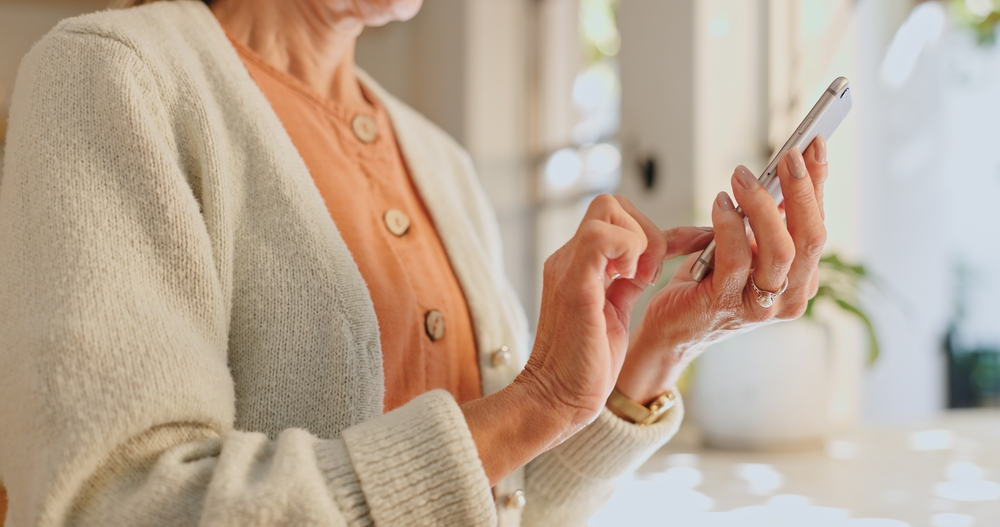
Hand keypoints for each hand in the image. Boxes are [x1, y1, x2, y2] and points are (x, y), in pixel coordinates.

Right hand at [515, 194, 652, 434]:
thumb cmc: (585, 365)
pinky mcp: (573, 284)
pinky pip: (600, 238)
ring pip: (607, 210)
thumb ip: (625, 282)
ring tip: (641, 279)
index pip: (613, 215)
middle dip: (645, 230)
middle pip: (611, 204)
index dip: (648, 230)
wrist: (556, 398)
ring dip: (638, 240)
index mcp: (578, 264)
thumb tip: (649, 260)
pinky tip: (634, 280)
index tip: (665, 262)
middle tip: (650, 272)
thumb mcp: (614, 311)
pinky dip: (628, 250)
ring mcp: (568, 268)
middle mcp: (568, 258)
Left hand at [617, 138, 828, 403]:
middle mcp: (790, 296)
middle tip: (787, 154)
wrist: (672, 329)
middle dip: (802, 190)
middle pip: (811, 238)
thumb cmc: (708, 282)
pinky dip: (730, 225)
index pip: (819, 226)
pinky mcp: (724, 304)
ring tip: (742, 175)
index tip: (814, 145)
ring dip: (762, 205)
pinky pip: (737, 259)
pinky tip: (720, 202)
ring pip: (780, 250)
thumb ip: (767, 220)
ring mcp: (761, 306)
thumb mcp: (746, 247)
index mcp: (801, 280)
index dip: (818, 184)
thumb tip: (784, 171)